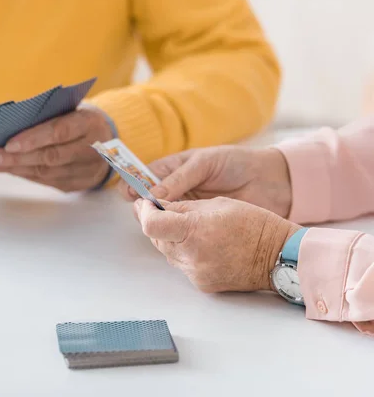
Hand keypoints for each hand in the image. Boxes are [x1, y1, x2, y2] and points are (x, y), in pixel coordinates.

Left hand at [0, 107, 111, 191]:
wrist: (109, 144)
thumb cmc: (80, 121)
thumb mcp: (71, 110)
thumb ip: (47, 115)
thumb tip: (7, 123)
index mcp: (90, 124)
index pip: (60, 132)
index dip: (34, 139)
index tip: (8, 144)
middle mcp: (92, 149)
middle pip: (51, 156)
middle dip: (16, 158)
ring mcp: (86, 170)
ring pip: (47, 173)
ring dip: (16, 169)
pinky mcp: (78, 184)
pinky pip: (47, 182)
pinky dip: (25, 175)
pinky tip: (8, 170)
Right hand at [119, 146, 292, 217]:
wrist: (271, 181)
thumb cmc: (236, 163)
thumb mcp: (205, 163)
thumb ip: (180, 178)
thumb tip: (152, 194)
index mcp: (175, 168)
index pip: (147, 176)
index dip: (134, 184)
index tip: (127, 193)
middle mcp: (177, 188)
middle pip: (151, 199)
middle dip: (145, 205)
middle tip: (142, 211)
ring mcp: (188, 207)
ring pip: (164, 216)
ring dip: (158, 220)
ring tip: (156, 223)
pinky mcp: (200, 223)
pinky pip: (181, 229)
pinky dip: (175, 232)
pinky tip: (172, 234)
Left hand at [134, 197, 300, 292]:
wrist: (278, 256)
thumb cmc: (252, 224)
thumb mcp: (215, 204)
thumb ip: (181, 207)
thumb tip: (156, 205)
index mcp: (194, 230)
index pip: (150, 225)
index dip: (144, 212)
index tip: (145, 204)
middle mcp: (191, 255)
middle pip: (155, 239)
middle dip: (157, 223)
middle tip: (163, 211)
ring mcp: (195, 273)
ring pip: (167, 252)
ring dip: (171, 239)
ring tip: (191, 229)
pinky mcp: (201, 284)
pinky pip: (182, 265)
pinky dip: (185, 253)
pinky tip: (203, 245)